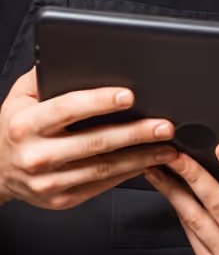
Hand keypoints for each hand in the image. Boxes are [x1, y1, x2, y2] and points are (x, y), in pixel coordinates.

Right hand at [0, 68, 175, 209]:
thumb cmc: (14, 128)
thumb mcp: (20, 97)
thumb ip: (44, 75)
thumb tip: (74, 54)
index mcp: (26, 124)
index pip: (68, 108)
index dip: (100, 101)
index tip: (129, 96)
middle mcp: (37, 155)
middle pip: (95, 142)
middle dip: (135, 133)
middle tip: (163, 125)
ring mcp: (50, 182)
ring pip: (104, 168)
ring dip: (141, 157)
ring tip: (167, 147)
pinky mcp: (62, 200)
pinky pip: (101, 186)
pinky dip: (128, 174)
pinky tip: (147, 162)